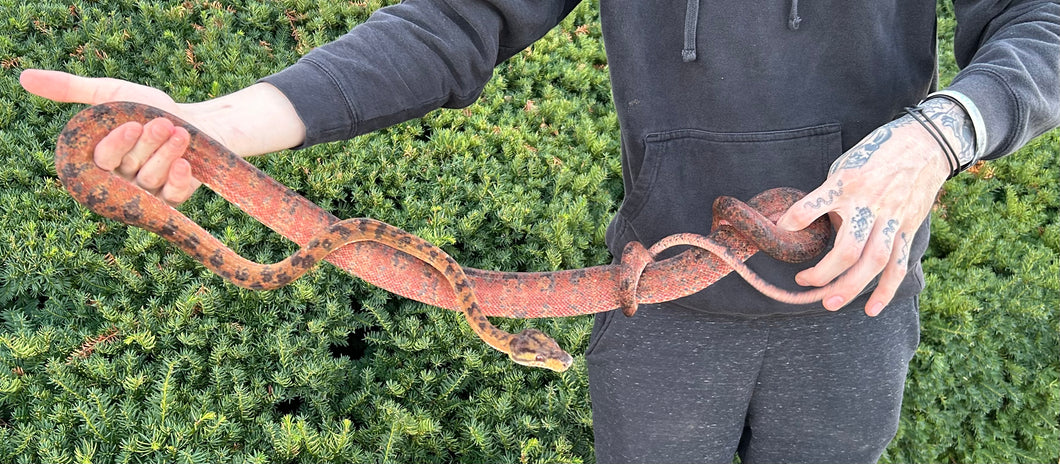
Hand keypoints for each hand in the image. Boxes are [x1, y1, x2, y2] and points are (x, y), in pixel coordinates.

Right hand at [20, 69, 305, 205]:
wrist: (194, 121)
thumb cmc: (147, 108)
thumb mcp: (111, 94)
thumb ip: (71, 89)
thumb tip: (24, 77)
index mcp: (97, 160)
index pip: (99, 160)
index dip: (116, 145)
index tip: (132, 124)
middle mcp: (119, 181)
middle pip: (127, 168)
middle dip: (148, 144)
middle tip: (163, 124)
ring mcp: (146, 194)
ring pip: (151, 178)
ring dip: (168, 153)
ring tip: (181, 133)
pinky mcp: (172, 200)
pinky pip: (171, 198)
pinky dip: (178, 180)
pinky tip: (185, 164)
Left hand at [777, 99, 973, 315]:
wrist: (925, 144)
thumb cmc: (876, 154)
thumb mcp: (846, 166)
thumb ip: (832, 195)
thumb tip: (816, 225)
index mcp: (847, 184)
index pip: (813, 206)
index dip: (795, 220)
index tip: (781, 230)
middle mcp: (869, 204)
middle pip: (847, 249)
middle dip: (825, 273)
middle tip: (805, 283)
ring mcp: (892, 218)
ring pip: (873, 262)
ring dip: (852, 287)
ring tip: (831, 302)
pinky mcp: (908, 227)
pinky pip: (898, 263)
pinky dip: (886, 289)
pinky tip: (872, 308)